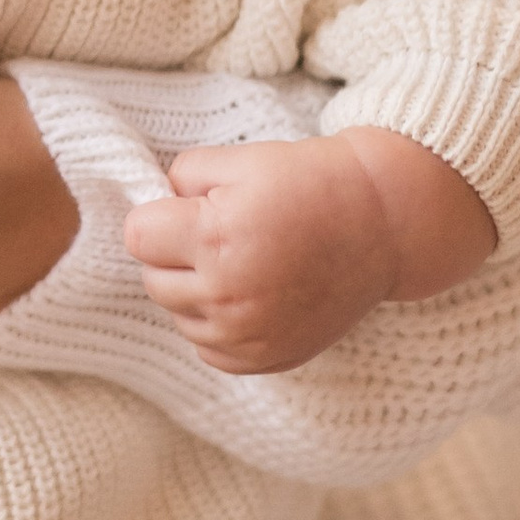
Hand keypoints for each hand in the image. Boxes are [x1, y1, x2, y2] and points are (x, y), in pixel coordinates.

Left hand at [123, 126, 495, 371]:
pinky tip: (252, 294)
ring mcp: (247, 335)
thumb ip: (179, 178)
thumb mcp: (240, 159)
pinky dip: (219, 325)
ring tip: (242, 262)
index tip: (192, 209)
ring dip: (195, 292)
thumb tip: (152, 205)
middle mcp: (227, 294)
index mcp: (215, 238)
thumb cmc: (311, 183)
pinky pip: (208, 349)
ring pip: (178, 316)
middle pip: (153, 279)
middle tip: (222, 233)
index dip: (160, 216)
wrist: (383, 225)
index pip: (136, 236)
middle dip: (174, 254)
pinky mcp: (265, 360)